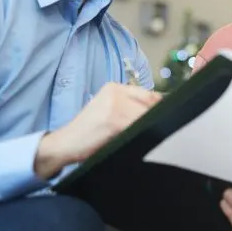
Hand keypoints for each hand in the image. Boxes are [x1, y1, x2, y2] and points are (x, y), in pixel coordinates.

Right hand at [34, 83, 161, 178]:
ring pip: (146, 116)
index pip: (149, 94)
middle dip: (156, 118)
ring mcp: (115, 105)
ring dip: (149, 128)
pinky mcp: (115, 121)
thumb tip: (161, 110)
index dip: (159, 108)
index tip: (166, 117)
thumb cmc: (89, 131)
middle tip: (159, 130)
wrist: (65, 143)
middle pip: (151, 104)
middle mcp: (115, 92)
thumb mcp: (108, 110)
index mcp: (114, 87)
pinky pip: (138, 127)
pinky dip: (140, 135)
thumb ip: (130, 106)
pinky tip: (136, 141)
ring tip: (144, 138)